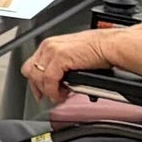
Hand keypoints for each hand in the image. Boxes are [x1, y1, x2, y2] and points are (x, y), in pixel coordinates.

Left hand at [23, 23, 141, 99]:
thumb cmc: (99, 50)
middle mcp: (49, 46)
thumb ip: (62, 65)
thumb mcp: (73, 55)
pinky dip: (54, 91)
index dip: (35, 81)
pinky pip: (49, 80)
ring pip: (38, 77)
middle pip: (30, 71)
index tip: (40, 92)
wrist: (110, 45)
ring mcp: (52, 51)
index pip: (32, 64)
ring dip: (48, 91)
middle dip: (38, 87)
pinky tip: (62, 95)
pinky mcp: (59, 58)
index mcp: (51, 44)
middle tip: (50, 96)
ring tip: (60, 96)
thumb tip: (59, 81)